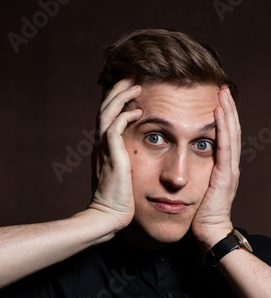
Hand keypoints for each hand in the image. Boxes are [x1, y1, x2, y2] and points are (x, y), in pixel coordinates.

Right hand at [88, 79, 142, 233]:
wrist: (108, 217)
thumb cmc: (119, 201)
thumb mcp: (124, 177)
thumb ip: (126, 163)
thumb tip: (137, 158)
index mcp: (104, 149)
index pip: (108, 117)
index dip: (118, 100)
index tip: (131, 88)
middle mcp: (101, 146)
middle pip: (105, 108)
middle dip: (118, 91)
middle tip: (132, 76)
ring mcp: (104, 151)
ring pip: (107, 113)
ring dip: (121, 97)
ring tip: (136, 84)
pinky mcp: (111, 157)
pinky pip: (114, 129)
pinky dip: (125, 117)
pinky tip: (138, 111)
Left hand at [191, 86, 240, 250]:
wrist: (209, 232)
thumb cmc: (199, 214)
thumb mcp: (196, 189)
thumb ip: (194, 174)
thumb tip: (180, 166)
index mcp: (222, 168)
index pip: (223, 137)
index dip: (222, 118)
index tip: (216, 99)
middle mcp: (229, 165)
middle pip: (230, 130)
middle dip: (227, 108)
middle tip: (222, 87)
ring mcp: (230, 169)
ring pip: (231, 134)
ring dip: (227, 112)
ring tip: (223, 93)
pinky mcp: (226, 175)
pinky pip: (225, 146)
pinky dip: (223, 128)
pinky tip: (219, 112)